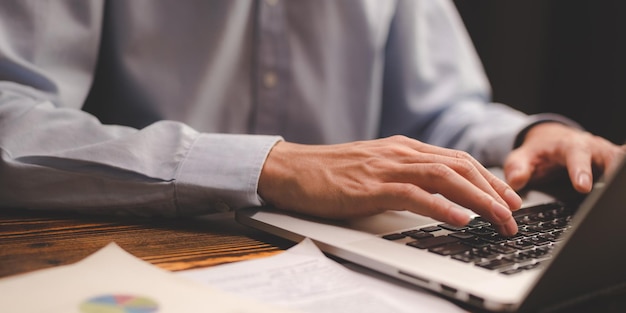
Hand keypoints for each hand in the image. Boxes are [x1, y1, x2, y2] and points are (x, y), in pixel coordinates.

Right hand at [258, 135, 521, 235]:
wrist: (292, 169)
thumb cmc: (329, 174)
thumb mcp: (374, 171)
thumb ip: (402, 178)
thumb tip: (433, 199)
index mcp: (403, 148)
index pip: (457, 159)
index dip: (488, 178)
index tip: (508, 197)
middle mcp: (400, 152)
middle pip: (460, 166)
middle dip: (493, 190)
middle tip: (514, 213)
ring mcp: (387, 167)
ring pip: (445, 178)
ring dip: (478, 199)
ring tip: (500, 219)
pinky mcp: (371, 186)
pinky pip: (414, 194)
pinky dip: (441, 206)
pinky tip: (460, 219)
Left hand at [504, 123, 625, 192]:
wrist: (550, 140)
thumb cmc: (538, 152)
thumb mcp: (522, 157)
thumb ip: (517, 168)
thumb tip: (516, 181)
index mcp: (568, 145)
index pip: (576, 156)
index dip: (580, 171)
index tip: (582, 187)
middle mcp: (591, 147)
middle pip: (608, 157)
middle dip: (613, 171)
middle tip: (614, 190)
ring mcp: (604, 154)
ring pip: (619, 161)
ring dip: (621, 173)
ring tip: (621, 192)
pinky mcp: (611, 162)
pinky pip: (622, 165)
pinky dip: (624, 173)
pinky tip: (624, 187)